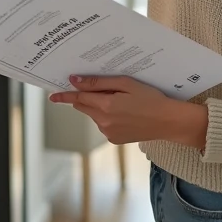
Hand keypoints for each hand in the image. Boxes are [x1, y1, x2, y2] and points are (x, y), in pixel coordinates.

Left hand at [49, 75, 208, 148]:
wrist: (168, 121)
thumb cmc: (150, 98)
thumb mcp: (126, 84)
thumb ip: (99, 83)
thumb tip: (76, 81)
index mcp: (106, 106)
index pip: (78, 99)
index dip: (65, 96)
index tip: (53, 95)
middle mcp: (103, 122)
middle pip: (84, 107)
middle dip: (86, 97)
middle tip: (99, 88)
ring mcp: (108, 133)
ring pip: (94, 115)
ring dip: (99, 106)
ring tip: (121, 100)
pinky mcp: (114, 139)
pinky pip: (103, 124)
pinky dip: (107, 117)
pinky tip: (125, 112)